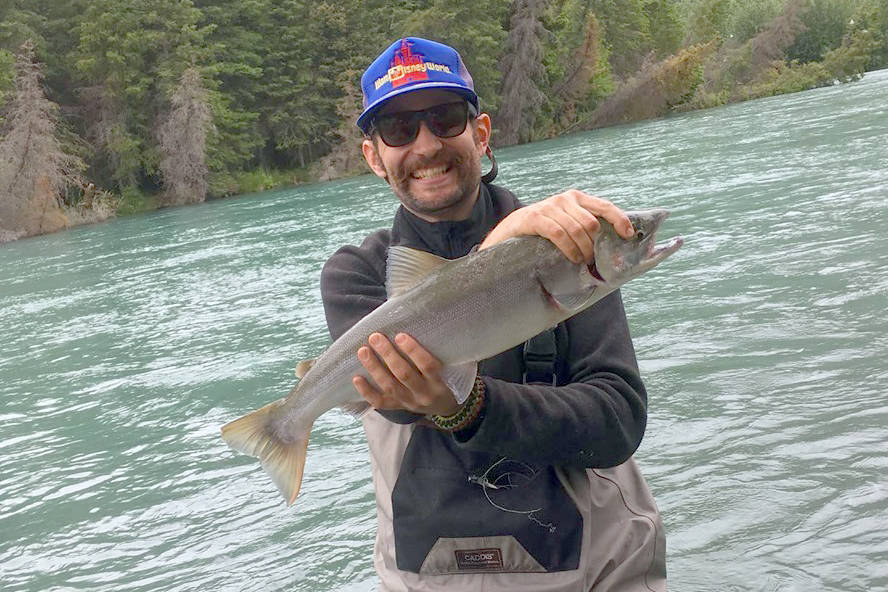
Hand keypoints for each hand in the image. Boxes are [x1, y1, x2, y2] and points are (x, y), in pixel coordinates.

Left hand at [353, 332, 460, 415]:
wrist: (446, 407)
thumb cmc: (447, 378)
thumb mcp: (451, 368)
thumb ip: (440, 351)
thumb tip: (424, 322)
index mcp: (439, 383)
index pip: (428, 366)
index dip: (414, 350)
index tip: (400, 335)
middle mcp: (424, 394)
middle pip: (404, 374)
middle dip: (388, 354)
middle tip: (375, 337)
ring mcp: (409, 402)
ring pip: (389, 386)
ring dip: (374, 368)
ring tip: (363, 351)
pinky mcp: (397, 407)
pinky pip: (380, 402)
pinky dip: (366, 391)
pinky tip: (356, 378)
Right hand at [479, 190, 634, 262]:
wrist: (509, 231)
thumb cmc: (543, 232)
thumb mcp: (565, 224)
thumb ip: (583, 227)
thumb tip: (613, 242)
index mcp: (576, 198)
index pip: (604, 206)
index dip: (619, 219)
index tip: (628, 235)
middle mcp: (564, 199)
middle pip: (591, 223)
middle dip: (594, 245)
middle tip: (591, 260)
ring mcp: (549, 207)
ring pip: (577, 229)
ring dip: (583, 250)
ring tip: (582, 262)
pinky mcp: (535, 218)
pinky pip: (559, 234)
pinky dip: (569, 249)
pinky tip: (572, 258)